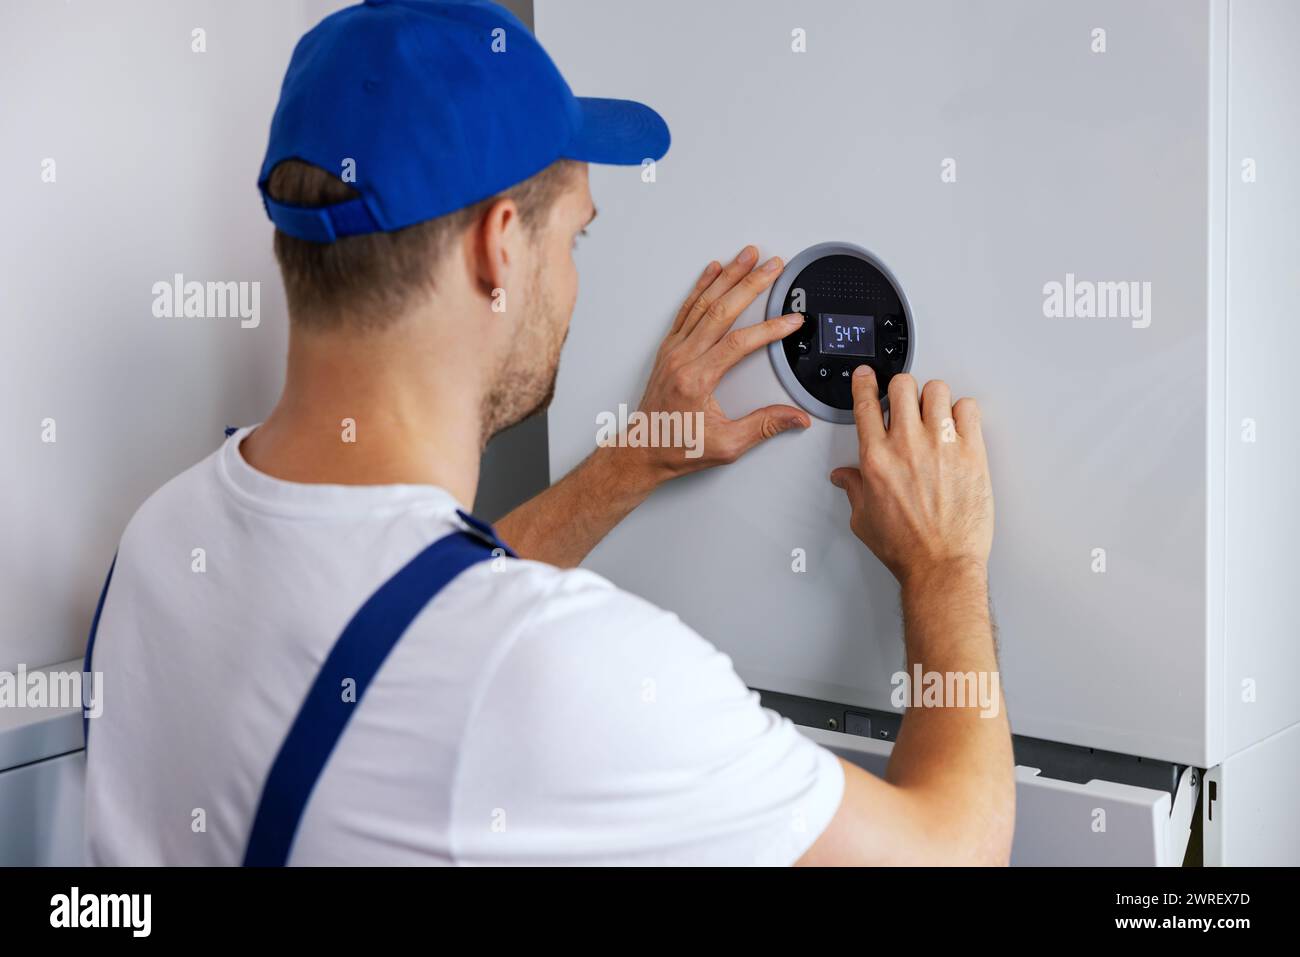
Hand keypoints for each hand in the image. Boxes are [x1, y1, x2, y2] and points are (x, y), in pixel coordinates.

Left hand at [620, 245, 810, 484]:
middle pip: (721, 311)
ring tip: (747, 255)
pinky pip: (686, 309)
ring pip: (703, 304)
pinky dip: (701, 287)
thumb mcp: (726, 445)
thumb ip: (763, 426)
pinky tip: (713, 270)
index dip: (769, 329)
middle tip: (772, 266)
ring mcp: (673, 350)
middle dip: (751, 284)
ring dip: (728, 276)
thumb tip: (796, 417)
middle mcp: (682, 359)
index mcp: (697, 380)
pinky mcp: (669, 348)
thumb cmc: (677, 447)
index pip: (738, 344)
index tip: (791, 321)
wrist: (642, 450)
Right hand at [830, 368, 992, 589]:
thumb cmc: (906, 547)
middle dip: (901, 389)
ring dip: (933, 398)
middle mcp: (907, 446)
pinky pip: (969, 408)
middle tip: (906, 401)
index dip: (865, 383)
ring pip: (937, 389)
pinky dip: (963, 411)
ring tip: (935, 413)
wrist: (941, 565)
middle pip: (903, 385)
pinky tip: (958, 426)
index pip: (865, 403)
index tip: (867, 377)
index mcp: (876, 459)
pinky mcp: (971, 453)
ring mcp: (941, 446)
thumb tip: (844, 477)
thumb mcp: (864, 519)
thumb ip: (853, 490)